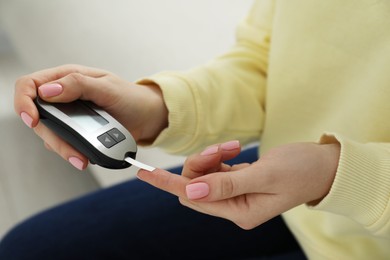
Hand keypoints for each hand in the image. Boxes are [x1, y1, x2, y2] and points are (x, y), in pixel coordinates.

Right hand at [15, 64, 167, 168]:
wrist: (147, 117)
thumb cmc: (131, 97)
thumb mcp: (107, 87)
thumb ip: (78, 85)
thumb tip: (47, 90)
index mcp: (67, 77)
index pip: (30, 84)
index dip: (24, 100)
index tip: (32, 118)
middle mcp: (63, 96)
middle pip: (37, 114)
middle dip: (50, 134)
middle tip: (68, 149)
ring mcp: (69, 115)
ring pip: (48, 133)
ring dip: (62, 148)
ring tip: (81, 158)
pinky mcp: (76, 131)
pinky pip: (63, 143)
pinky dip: (71, 152)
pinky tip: (84, 157)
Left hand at [137, 141, 339, 228]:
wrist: (323, 166)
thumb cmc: (301, 170)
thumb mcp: (265, 175)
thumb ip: (226, 184)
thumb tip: (189, 191)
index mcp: (240, 212)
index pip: (192, 199)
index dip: (168, 184)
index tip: (145, 173)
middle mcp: (234, 207)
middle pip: (195, 186)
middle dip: (200, 163)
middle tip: (222, 148)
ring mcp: (236, 194)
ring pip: (204, 175)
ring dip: (211, 156)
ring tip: (232, 146)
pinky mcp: (239, 181)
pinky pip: (215, 169)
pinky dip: (219, 156)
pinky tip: (233, 149)